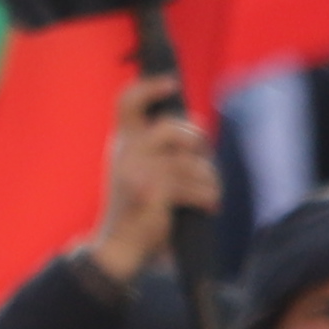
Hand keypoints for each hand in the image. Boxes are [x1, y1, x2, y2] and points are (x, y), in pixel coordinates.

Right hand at [85, 70, 219, 286]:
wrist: (121, 243)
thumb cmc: (139, 202)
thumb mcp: (144, 166)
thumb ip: (164, 143)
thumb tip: (196, 119)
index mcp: (122, 141)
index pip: (127, 101)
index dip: (149, 87)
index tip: (171, 84)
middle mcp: (126, 152)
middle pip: (171, 128)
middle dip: (197, 142)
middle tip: (201, 159)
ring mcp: (137, 171)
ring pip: (190, 162)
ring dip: (208, 178)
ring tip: (208, 191)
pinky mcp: (152, 192)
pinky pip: (194, 185)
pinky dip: (207, 196)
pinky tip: (208, 205)